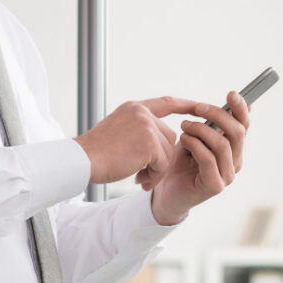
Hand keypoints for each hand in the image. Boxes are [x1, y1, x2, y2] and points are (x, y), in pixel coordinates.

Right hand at [73, 97, 205, 186]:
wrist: (81, 161)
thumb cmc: (96, 153)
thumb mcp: (119, 131)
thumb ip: (141, 130)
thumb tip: (167, 142)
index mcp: (134, 108)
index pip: (167, 102)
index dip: (186, 105)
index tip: (201, 108)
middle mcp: (141, 113)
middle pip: (170, 138)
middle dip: (160, 159)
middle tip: (143, 174)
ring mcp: (146, 126)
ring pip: (168, 152)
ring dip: (156, 169)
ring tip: (138, 177)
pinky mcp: (149, 143)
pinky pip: (164, 164)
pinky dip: (155, 176)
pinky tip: (138, 179)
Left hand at [149, 91, 249, 224]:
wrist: (165, 192)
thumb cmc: (180, 162)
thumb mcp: (197, 137)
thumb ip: (213, 123)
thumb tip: (233, 99)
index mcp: (234, 149)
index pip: (244, 126)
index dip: (241, 109)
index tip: (231, 93)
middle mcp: (235, 162)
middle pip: (237, 133)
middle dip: (218, 115)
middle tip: (198, 108)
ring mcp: (227, 176)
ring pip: (222, 145)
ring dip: (201, 130)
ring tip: (184, 126)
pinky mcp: (214, 186)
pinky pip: (208, 159)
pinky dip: (194, 145)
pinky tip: (183, 139)